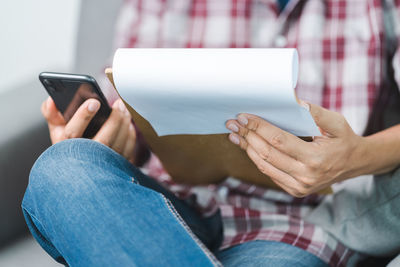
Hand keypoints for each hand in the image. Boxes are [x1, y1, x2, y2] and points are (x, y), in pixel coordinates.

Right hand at [41, 97, 135, 161]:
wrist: (79, 169)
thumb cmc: (69, 145)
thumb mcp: (56, 130)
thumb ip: (52, 113)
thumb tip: (51, 101)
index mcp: (66, 147)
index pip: (72, 133)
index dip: (82, 117)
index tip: (93, 102)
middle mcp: (84, 158)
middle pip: (102, 141)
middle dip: (113, 120)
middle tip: (118, 104)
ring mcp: (101, 164)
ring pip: (117, 146)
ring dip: (123, 125)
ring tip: (124, 109)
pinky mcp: (115, 165)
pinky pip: (126, 151)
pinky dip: (129, 136)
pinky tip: (128, 124)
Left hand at [225, 101, 365, 196]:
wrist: (354, 164)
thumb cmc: (343, 139)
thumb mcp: (336, 122)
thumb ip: (315, 112)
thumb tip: (292, 101)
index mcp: (315, 159)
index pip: (278, 140)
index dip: (259, 127)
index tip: (244, 117)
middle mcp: (305, 176)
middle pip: (266, 154)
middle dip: (247, 136)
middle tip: (233, 123)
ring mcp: (298, 187)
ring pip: (263, 165)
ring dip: (247, 148)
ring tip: (234, 134)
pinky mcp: (294, 190)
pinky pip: (269, 173)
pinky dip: (256, 158)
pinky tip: (247, 146)